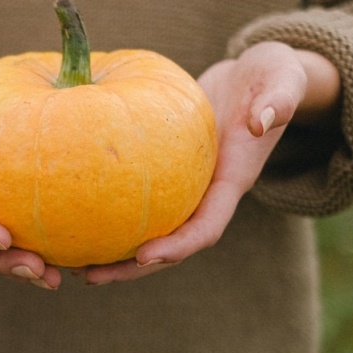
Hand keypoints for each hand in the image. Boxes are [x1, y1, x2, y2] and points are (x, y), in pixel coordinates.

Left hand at [83, 41, 339, 284]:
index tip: (143, 256)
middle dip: (133, 266)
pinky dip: (109, 211)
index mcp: (233, 179)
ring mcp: (188, 185)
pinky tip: (72, 213)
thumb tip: (262, 122)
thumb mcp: (283, 80)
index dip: (178, 247)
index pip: (206, 227)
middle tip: (89, 276)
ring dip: (113, 250)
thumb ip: (279, 101)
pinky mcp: (169, 171)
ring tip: (69, 261)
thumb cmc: (274, 76)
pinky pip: (138, 199)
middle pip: (170, 244)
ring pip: (150, 228)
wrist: (261, 77)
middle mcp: (208, 192)